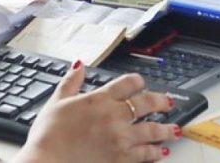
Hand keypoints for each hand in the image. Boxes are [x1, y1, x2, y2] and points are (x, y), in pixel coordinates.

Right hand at [17, 66, 177, 162]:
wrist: (46, 162)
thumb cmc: (48, 136)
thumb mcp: (56, 102)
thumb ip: (70, 82)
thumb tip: (79, 66)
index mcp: (99, 99)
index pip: (127, 83)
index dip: (138, 81)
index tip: (142, 83)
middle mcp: (113, 116)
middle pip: (146, 103)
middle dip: (161, 102)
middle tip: (168, 103)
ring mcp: (120, 138)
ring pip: (151, 130)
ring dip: (165, 129)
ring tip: (174, 130)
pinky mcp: (120, 158)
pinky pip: (144, 154)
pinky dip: (154, 153)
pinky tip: (160, 152)